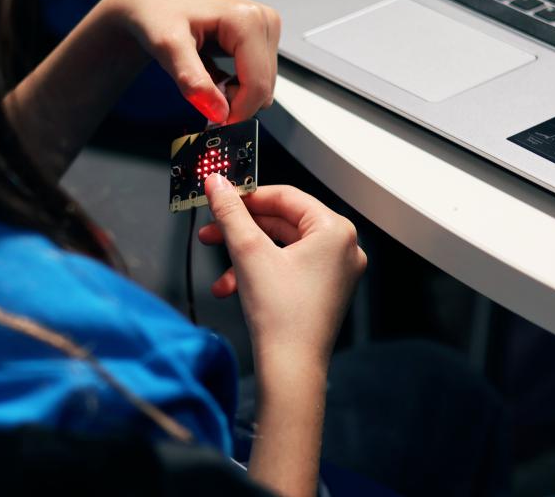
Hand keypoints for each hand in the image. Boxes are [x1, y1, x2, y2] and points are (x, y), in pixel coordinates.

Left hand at [111, 0, 280, 123]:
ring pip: (262, 85)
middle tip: (202, 95)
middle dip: (235, 102)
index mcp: (247, 19)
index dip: (237, 111)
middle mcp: (263, 21)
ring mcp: (265, 29)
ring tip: (205, 80)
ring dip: (235, 95)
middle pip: (264, 86)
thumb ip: (193, 81)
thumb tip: (219, 112)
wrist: (151, 2)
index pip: (257, 83)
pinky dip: (236, 87)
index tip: (214, 123)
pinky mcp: (261, 38)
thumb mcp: (167, 47)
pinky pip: (258, 78)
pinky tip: (214, 75)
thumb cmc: (156, 14)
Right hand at [199, 175, 366, 365]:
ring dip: (245, 256)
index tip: (222, 196)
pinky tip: (231, 287)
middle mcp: (342, 248)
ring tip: (218, 269)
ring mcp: (335, 271)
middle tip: (212, 230)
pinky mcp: (324, 290)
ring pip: (281, 247)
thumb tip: (217, 184)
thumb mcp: (248, 252)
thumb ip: (230, 212)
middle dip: (241, 230)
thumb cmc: (282, 316)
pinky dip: (259, 273)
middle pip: (282, 222)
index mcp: (335, 231)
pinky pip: (288, 267)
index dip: (248, 197)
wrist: (290, 369)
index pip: (286, 197)